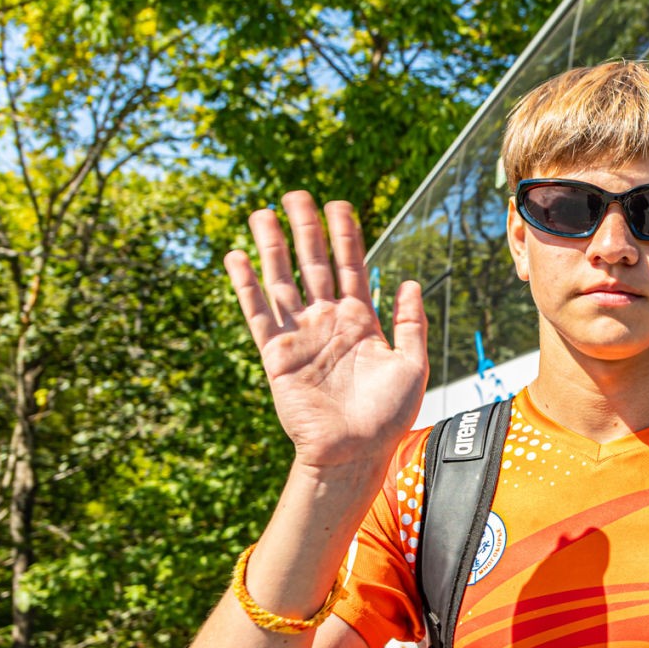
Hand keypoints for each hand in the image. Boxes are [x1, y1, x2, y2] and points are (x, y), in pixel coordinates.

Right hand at [224, 193, 427, 472]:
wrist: (357, 453)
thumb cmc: (387, 417)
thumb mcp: (412, 365)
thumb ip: (411, 322)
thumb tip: (410, 280)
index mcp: (360, 320)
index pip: (351, 266)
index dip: (345, 235)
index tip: (338, 204)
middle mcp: (327, 321)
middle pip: (314, 263)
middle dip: (305, 228)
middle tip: (296, 194)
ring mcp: (301, 335)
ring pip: (282, 281)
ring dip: (272, 247)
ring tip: (260, 212)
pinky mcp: (277, 355)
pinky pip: (259, 314)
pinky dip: (246, 285)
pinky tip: (236, 257)